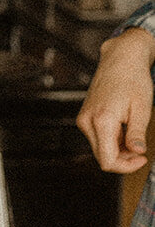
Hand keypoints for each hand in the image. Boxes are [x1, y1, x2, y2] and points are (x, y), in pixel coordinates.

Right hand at [76, 26, 154, 172]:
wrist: (120, 59)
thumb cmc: (132, 78)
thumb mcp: (141, 108)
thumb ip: (137, 134)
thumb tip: (137, 152)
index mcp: (101, 120)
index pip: (107, 161)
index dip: (126, 166)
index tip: (141, 159)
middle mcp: (87, 120)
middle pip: (102, 157)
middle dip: (123, 159)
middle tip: (140, 150)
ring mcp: (84, 118)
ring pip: (100, 148)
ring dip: (118, 149)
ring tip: (132, 134)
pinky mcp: (85, 116)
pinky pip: (97, 137)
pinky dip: (112, 139)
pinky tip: (123, 128)